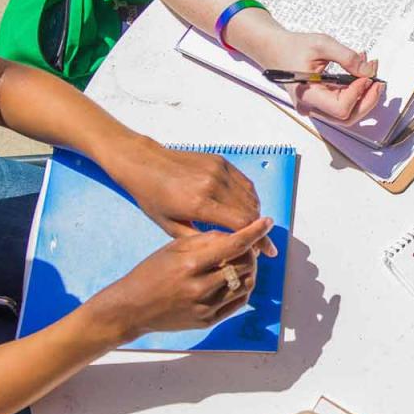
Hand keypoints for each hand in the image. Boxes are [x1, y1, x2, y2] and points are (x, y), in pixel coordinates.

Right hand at [89, 218, 273, 339]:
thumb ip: (206, 240)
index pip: (234, 246)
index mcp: (190, 265)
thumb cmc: (151, 273)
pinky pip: (238, 303)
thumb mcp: (173, 248)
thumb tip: (235, 235)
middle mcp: (200, 288)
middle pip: (245, 266)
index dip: (254, 232)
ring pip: (246, 285)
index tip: (267, 222)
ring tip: (241, 262)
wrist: (132, 308)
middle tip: (246, 246)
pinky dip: (243, 288)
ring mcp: (205, 307)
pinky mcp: (207, 321)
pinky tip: (236, 279)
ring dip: (250, 270)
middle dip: (251, 252)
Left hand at [109, 137, 269, 240]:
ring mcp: (218, 170)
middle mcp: (213, 185)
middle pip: (251, 212)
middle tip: (258, 244)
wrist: (145, 163)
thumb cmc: (153, 197)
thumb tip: (225, 251)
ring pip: (251, 197)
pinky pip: (245, 183)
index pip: (241, 225)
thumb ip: (200, 240)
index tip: (267, 252)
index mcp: (199, 204)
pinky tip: (244, 208)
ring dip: (255, 215)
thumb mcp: (170, 226)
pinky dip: (250, 198)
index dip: (258, 240)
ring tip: (249, 228)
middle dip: (259, 230)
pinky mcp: (221, 162)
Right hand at [234, 17, 383, 122]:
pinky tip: (360, 76)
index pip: (340, 108)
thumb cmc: (293, 47)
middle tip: (378, 81)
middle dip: (368, 100)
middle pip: (348, 117)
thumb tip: (369, 71)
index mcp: (307, 95)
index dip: (358, 94)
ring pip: (348, 115)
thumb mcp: (321, 44)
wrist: (276, 50)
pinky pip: (343, 105)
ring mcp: (316, 108)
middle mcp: (311, 108)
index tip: (366, 77)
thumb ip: (347, 57)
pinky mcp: (321, 104)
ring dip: (364, 97)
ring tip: (370, 75)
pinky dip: (355, 93)